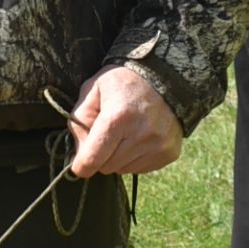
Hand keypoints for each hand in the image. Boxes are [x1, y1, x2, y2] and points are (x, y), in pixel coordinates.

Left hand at [66, 64, 183, 178]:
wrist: (166, 77)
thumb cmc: (123, 83)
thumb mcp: (92, 90)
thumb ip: (79, 121)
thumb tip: (80, 154)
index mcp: (118, 117)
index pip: (92, 159)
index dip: (81, 164)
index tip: (80, 163)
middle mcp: (141, 134)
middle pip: (106, 167)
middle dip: (101, 156)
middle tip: (107, 135)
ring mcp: (158, 146)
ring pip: (123, 170)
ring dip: (118, 157)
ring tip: (126, 133)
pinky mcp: (169, 153)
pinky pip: (141, 169)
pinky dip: (134, 158)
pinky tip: (139, 138)